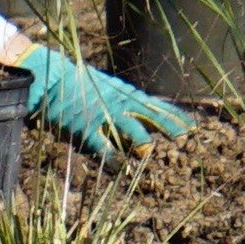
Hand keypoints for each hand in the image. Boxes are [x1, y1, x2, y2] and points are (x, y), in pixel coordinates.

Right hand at [18, 40, 190, 157]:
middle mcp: (118, 102)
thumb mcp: (106, 86)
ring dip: (142, 140)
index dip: (174, 115)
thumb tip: (144, 111)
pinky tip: (121, 166)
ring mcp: (103, 114)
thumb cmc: (79, 81)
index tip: (192, 125)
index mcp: (124, 92)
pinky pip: (103, 145)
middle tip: (185, 138)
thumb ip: (124, 99)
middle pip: (149, 115)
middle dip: (168, 127)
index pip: (156, 105)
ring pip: (129, 128)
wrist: (52, 77)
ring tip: (151, 152)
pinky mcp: (86, 127)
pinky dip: (112, 157)